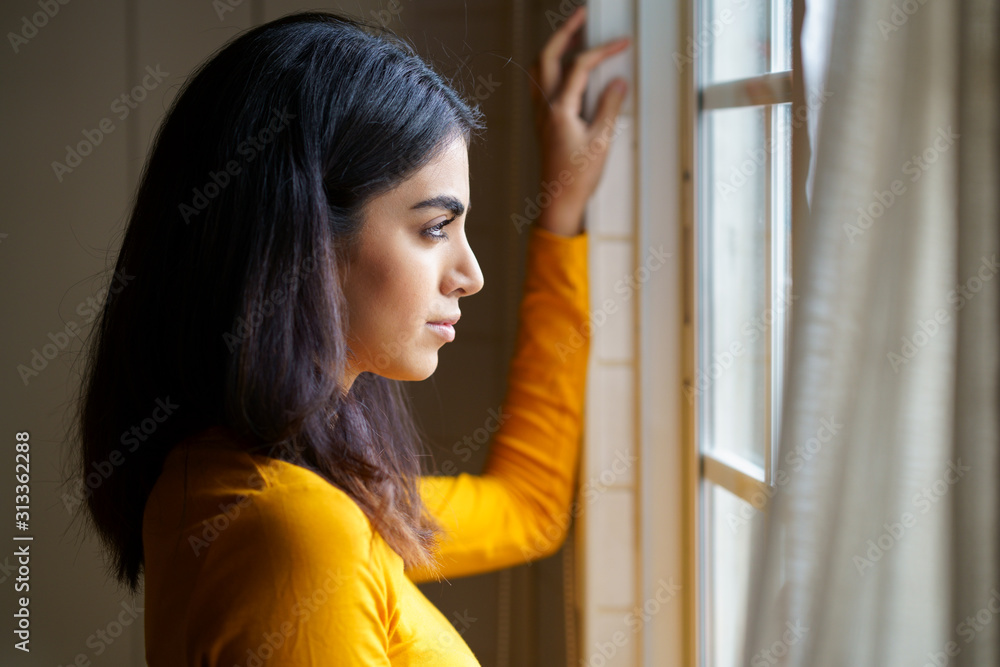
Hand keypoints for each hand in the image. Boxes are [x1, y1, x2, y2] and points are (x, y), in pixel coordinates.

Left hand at [528, 6, 629, 236]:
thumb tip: (618, 82)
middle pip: (548, 57)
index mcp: (559, 110)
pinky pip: (540, 85)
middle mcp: (545, 108)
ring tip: (572, 36)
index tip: (620, 43)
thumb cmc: (577, 177)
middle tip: (582, 16)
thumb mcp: (601, 140)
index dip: (601, 50)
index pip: (579, 67)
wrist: (559, 201)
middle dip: (565, 32)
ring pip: (539, 69)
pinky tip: (563, 69)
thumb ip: (608, 107)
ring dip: (554, 48)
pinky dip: (550, 68)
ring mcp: (540, 115)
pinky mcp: (542, 123)